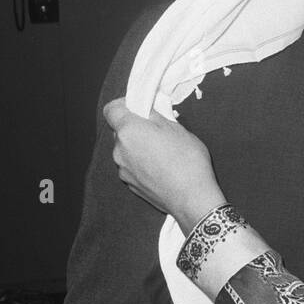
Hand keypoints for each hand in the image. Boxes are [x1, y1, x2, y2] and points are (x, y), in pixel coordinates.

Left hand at [104, 99, 226, 232]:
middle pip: (120, 131)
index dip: (123, 105)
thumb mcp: (177, 129)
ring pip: (126, 150)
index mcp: (129, 131)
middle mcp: (119, 150)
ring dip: (139, 147)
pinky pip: (131, 167)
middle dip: (135, 128)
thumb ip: (156, 117)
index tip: (138, 107)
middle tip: (158, 131)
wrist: (191, 198)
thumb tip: (147, 111)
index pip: (111, 110)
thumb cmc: (187, 161)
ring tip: (163, 153)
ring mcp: (123, 169)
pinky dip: (142, 164)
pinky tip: (161, 168)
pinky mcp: (129, 185)